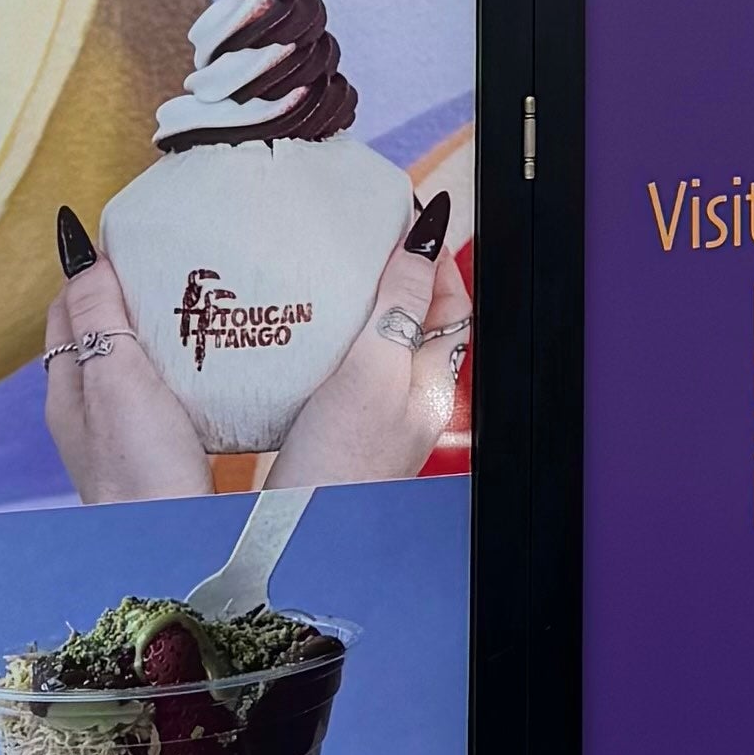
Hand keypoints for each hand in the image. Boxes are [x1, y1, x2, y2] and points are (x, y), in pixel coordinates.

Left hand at [40, 244, 209, 500]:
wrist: (167, 549)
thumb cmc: (138, 471)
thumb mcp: (115, 381)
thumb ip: (98, 318)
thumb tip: (82, 255)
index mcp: (68, 386)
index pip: (69, 305)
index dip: (94, 265)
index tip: (135, 232)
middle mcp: (89, 408)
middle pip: (100, 329)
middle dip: (129, 289)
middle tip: (173, 257)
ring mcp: (123, 429)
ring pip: (134, 358)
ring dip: (159, 326)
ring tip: (198, 300)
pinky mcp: (159, 447)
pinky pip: (164, 386)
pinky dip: (182, 362)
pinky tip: (213, 363)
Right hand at [269, 206, 469, 485]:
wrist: (302, 538)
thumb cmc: (344, 464)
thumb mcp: (374, 371)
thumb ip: (400, 305)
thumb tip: (426, 235)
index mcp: (431, 380)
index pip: (451, 302)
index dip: (435, 257)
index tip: (409, 216)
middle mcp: (411, 398)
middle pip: (418, 320)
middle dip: (399, 275)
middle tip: (365, 236)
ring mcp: (377, 417)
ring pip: (382, 345)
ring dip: (363, 307)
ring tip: (331, 274)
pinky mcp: (339, 431)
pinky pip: (348, 371)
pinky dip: (332, 343)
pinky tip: (302, 337)